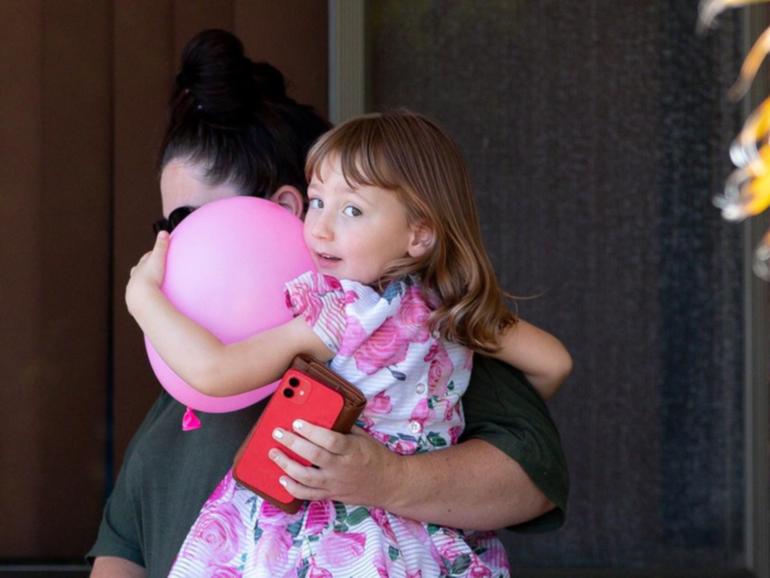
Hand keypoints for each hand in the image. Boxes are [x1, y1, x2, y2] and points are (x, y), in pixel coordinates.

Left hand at [125, 231, 168, 313]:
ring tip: (149, 286)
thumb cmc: (150, 278)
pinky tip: (151, 302)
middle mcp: (135, 279)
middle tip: (150, 268)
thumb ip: (161, 246)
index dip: (150, 256)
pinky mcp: (136, 303)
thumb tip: (164, 231)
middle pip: (138, 271)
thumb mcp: (157, 260)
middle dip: (143, 269)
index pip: (145, 259)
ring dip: (143, 284)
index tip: (155, 254)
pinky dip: (146, 298)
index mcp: (140, 268)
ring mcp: (135, 291)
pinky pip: (143, 300)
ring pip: (138, 286)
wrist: (141, 299)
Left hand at [270, 421, 402, 506]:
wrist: (389, 484)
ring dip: (286, 465)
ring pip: (306, 477)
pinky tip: (281, 478)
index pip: (329, 440)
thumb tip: (323, 416)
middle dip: (292, 443)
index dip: (311, 431)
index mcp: (352, 450)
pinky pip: (308, 495)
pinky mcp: (331, 495)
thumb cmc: (376, 457)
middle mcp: (342, 468)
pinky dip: (292, 488)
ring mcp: (334, 483)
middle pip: (313, 456)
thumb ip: (344, 429)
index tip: (297, 422)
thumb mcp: (363, 437)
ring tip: (274, 453)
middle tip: (277, 433)